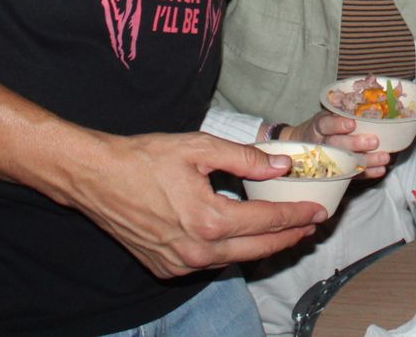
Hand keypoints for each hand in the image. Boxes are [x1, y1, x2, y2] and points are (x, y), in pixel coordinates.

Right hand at [70, 130, 325, 278]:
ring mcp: (181, 263)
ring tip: (284, 231)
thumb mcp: (199, 147)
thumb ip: (244, 159)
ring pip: (235, 259)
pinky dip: (230, 251)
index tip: (318, 211)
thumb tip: (281, 167)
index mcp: (210, 220)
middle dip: (290, 237)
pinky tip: (241, 236)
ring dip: (262, 246)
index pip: (268, 221)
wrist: (97, 178)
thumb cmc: (144, 158)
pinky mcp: (167, 268)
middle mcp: (198, 250)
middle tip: (311, 225)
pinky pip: (210, 263)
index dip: (297, 215)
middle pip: (259, 248)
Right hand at [283, 112, 389, 178]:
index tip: (352, 123)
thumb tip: (372, 97)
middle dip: (355, 144)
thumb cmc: (323, 127)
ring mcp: (327, 161)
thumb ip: (341, 110)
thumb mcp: (327, 115)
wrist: (301, 147)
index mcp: (319, 126)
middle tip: (374, 141)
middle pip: (336, 145)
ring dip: (366, 161)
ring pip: (345, 162)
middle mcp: (321, 144)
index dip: (338, 124)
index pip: (325, 125)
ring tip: (384, 157)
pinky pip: (350, 175)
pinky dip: (366, 173)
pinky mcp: (334, 173)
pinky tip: (380, 170)